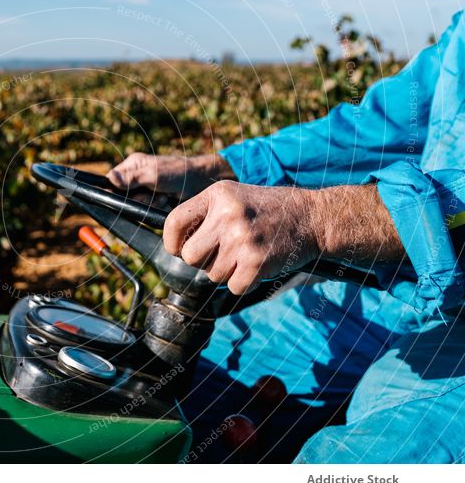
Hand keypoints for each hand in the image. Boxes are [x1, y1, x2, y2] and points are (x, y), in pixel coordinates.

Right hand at [108, 152, 235, 198]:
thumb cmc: (178, 172)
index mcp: (132, 166)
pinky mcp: (152, 202)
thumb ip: (132, 178)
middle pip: (123, 198)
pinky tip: (166, 202)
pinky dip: (157, 208)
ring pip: (136, 206)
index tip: (125, 195)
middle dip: (140, 199)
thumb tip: (109, 178)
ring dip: (150, 204)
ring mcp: (144, 191)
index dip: (115, 191)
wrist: (201, 183)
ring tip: (164, 196)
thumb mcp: (154, 174)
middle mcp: (135, 179)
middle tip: (155, 192)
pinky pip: (146, 212)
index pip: (110, 181)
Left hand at [163, 181, 319, 294]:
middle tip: (220, 254)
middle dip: (201, 261)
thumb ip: (204, 214)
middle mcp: (227, 215)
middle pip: (190, 256)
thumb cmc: (266, 209)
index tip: (180, 249)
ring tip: (244, 254)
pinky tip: (255, 265)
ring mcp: (242, 239)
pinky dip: (243, 282)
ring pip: (212, 275)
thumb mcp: (232, 197)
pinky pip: (233, 287)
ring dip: (226, 272)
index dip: (172, 242)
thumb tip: (173, 245)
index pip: (174, 223)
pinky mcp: (256, 262)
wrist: (311, 217)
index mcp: (217, 195)